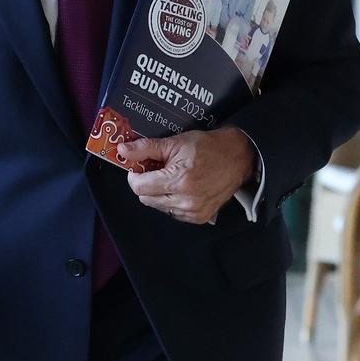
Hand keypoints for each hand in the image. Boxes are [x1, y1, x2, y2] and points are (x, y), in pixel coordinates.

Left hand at [118, 127, 254, 224]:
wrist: (236, 158)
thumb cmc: (208, 148)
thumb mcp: (175, 143)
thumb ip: (145, 148)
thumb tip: (123, 150)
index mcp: (178, 180)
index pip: (139, 187)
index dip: (135, 176)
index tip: (139, 167)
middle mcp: (186, 200)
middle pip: (146, 198)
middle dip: (147, 183)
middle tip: (158, 169)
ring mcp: (193, 212)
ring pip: (158, 207)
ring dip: (159, 193)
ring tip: (172, 177)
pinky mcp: (199, 218)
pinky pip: (172, 213)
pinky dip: (171, 201)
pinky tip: (181, 187)